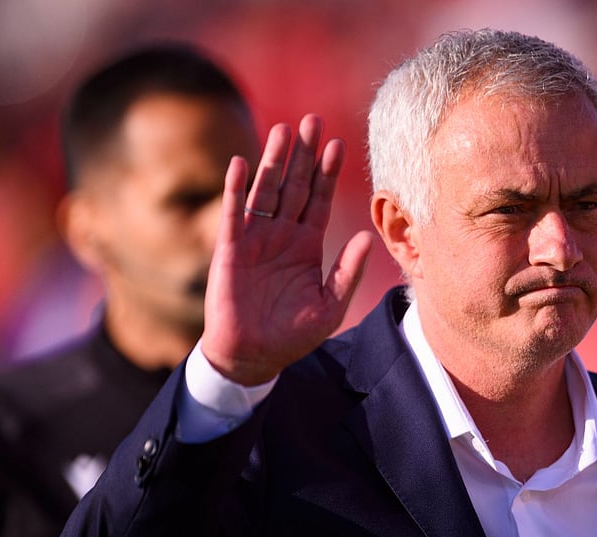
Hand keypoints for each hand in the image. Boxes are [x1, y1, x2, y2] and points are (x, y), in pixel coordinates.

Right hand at [201, 114, 372, 384]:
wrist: (253, 356)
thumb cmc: (293, 335)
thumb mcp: (330, 306)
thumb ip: (348, 272)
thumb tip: (366, 237)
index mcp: (307, 245)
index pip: (319, 199)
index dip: (328, 172)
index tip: (339, 144)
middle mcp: (282, 235)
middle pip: (294, 185)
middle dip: (304, 154)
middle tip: (313, 120)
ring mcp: (255, 239)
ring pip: (266, 190)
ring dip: (273, 161)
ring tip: (283, 130)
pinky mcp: (230, 249)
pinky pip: (233, 213)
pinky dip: (236, 189)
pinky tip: (242, 163)